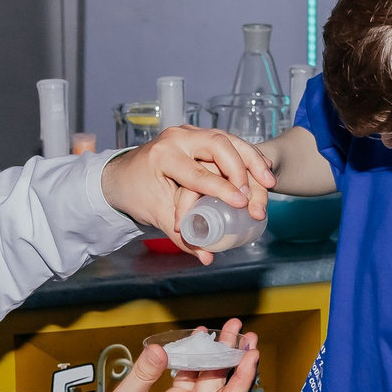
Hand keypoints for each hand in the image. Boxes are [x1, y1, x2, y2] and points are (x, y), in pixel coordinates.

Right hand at [78, 320, 259, 391]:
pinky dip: (194, 363)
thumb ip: (144, 374)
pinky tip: (195, 343)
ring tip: (225, 331)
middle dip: (234, 357)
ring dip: (216, 357)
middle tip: (243, 332)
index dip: (243, 377)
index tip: (252, 354)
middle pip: (222, 386)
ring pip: (208, 383)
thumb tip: (160, 349)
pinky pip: (191, 383)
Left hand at [100, 127, 275, 263]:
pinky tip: (264, 168)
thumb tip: (206, 258)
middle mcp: (177, 138)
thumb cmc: (137, 193)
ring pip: (228, 139)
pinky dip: (248, 154)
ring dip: (251, 159)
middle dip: (241, 170)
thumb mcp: (157, 216)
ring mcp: (190, 133)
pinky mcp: (200, 136)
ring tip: (269, 181)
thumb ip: (182, 237)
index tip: (240, 203)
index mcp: (163, 156)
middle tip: (253, 195)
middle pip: (218, 145)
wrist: (122, 175)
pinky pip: (229, 142)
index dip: (221, 189)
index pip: (197, 173)